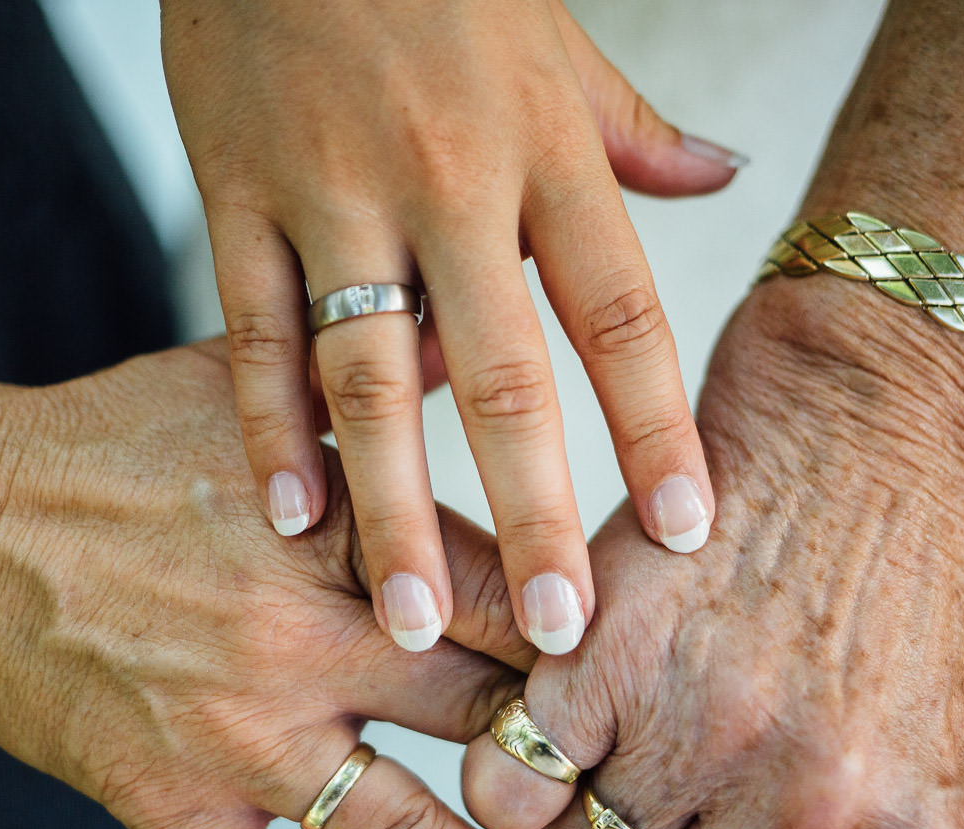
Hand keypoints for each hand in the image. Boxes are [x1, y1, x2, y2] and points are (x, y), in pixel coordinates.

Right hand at [0, 341, 615, 828]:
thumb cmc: (109, 439)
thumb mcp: (249, 384)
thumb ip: (374, 381)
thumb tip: (480, 336)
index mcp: (347, 535)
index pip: (513, 601)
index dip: (601, 650)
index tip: (674, 691)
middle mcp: (308, 643)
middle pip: (486, 724)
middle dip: (581, 779)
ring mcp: (237, 735)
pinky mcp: (163, 801)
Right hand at [162, 0, 734, 655]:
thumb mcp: (557, 46)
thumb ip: (634, 134)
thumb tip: (728, 179)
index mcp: (546, 150)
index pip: (621, 313)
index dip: (657, 429)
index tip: (687, 535)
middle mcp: (450, 179)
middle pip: (504, 373)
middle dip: (533, 512)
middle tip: (560, 633)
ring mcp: (336, 189)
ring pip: (371, 374)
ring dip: (393, 507)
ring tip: (413, 619)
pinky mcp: (235, 191)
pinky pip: (254, 329)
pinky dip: (270, 428)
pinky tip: (293, 519)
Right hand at [459, 278, 963, 828]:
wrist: (872, 421)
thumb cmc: (893, 603)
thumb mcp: (923, 779)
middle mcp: (816, 809)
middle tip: (660, 807)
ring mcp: (709, 727)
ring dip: (578, 821)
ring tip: (635, 727)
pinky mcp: (608, 650)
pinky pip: (504, 784)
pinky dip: (519, 757)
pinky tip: (578, 695)